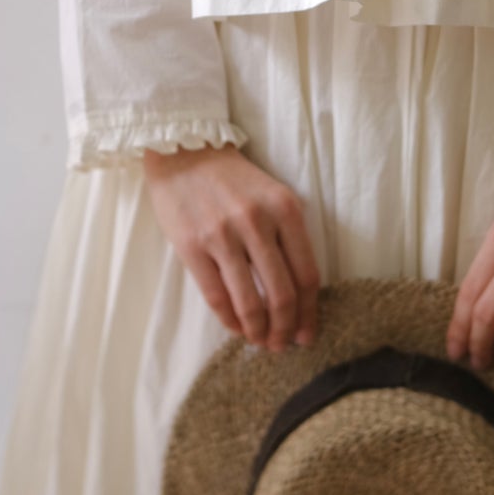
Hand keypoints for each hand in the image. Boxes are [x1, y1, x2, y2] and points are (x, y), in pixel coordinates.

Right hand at [140, 142, 319, 350]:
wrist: (184, 149)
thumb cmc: (232, 178)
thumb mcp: (272, 196)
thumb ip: (287, 237)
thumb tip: (297, 295)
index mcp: (286, 209)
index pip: (307, 274)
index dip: (309, 312)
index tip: (306, 333)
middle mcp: (258, 222)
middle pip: (282, 294)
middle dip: (285, 329)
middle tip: (282, 344)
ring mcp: (223, 235)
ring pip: (250, 301)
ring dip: (258, 331)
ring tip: (260, 342)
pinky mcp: (192, 246)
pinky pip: (217, 296)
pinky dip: (230, 320)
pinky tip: (236, 328)